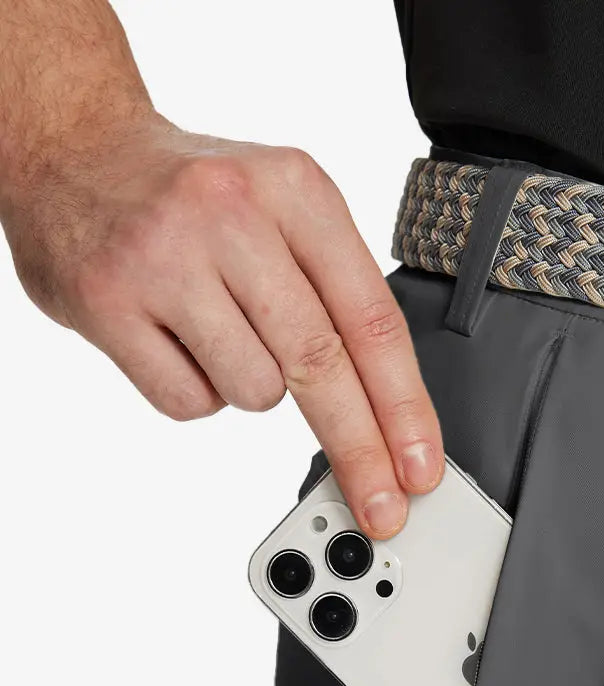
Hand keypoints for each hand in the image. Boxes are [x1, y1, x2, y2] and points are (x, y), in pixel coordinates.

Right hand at [4, 116, 443, 537]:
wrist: (74, 152)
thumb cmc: (194, 199)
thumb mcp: (282, 208)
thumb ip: (335, 292)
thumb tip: (386, 414)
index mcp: (294, 189)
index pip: (371, 319)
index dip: (404, 407)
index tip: (421, 466)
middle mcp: (233, 215)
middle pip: (319, 365)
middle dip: (359, 449)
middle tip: (382, 506)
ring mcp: (165, 259)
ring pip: (254, 391)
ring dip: (251, 387)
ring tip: (218, 331)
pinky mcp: (109, 303)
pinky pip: (189, 403)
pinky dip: (196, 392)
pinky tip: (176, 340)